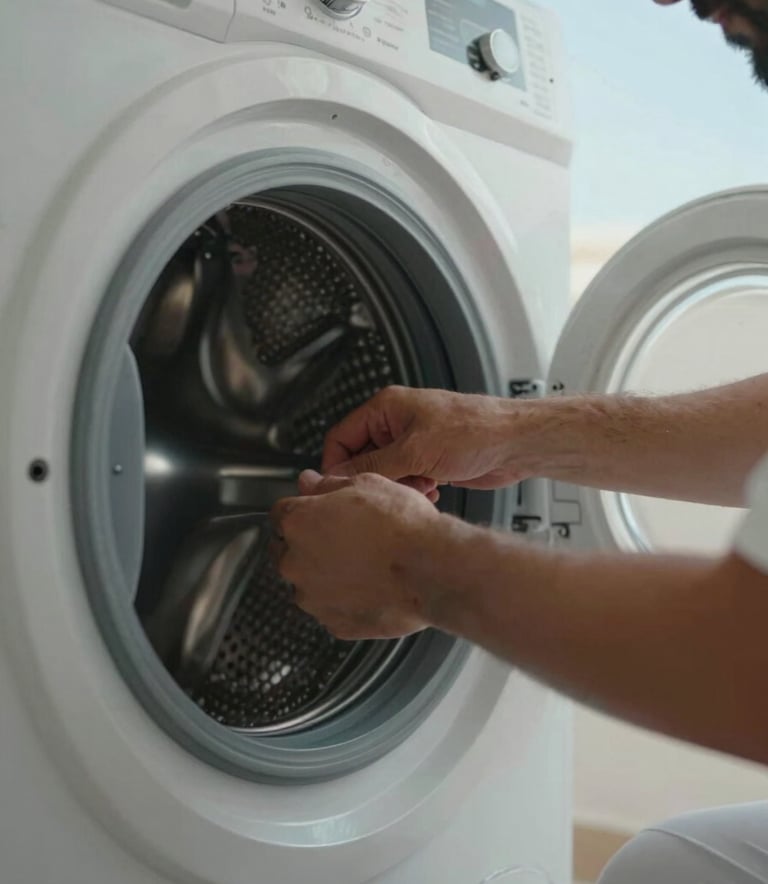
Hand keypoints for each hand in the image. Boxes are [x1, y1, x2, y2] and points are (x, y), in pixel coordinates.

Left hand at [271, 469, 443, 638]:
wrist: (431, 570)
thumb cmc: (404, 527)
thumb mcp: (366, 484)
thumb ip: (328, 484)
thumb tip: (311, 482)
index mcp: (298, 522)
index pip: (281, 513)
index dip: (304, 510)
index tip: (319, 512)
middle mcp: (296, 562)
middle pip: (288, 550)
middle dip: (310, 543)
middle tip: (345, 537)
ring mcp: (313, 597)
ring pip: (309, 582)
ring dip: (326, 573)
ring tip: (364, 562)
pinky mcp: (333, 623)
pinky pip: (331, 608)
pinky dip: (345, 599)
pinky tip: (370, 585)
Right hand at [322, 385, 532, 489]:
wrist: (515, 443)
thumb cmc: (475, 430)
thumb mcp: (414, 450)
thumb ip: (373, 466)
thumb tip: (340, 477)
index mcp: (387, 409)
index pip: (341, 437)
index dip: (337, 464)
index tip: (341, 488)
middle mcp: (397, 424)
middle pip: (363, 458)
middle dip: (376, 478)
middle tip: (391, 489)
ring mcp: (414, 443)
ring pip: (386, 473)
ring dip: (399, 486)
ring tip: (419, 487)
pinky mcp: (429, 460)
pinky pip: (407, 480)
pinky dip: (415, 489)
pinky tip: (433, 490)